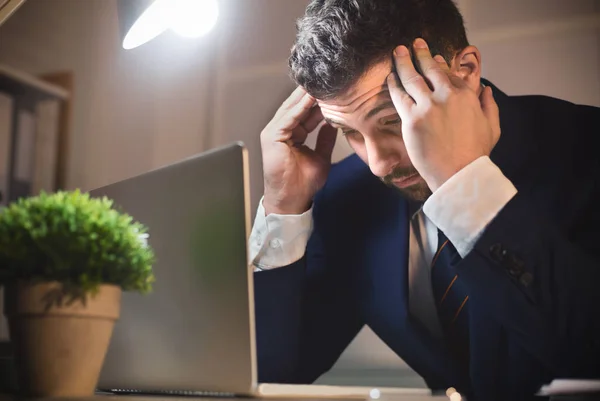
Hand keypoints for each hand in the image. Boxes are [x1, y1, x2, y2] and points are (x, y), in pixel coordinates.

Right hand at [260, 86, 336, 214]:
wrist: (292, 199)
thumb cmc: (303, 183)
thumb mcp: (321, 156)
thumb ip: (325, 139)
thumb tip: (334, 124)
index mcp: (292, 134)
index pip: (305, 112)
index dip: (319, 102)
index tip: (334, 91)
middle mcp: (281, 130)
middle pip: (297, 106)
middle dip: (312, 94)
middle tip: (328, 80)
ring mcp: (274, 132)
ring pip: (292, 108)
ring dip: (307, 96)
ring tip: (321, 83)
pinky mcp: (272, 136)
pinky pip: (288, 117)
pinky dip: (300, 107)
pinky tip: (312, 98)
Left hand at [386, 38, 500, 191]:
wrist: (459, 174)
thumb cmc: (475, 155)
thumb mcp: (492, 127)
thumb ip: (489, 105)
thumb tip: (486, 89)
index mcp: (467, 95)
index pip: (451, 73)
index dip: (440, 63)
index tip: (434, 56)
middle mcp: (447, 96)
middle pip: (431, 68)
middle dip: (421, 53)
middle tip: (415, 44)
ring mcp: (428, 106)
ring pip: (412, 77)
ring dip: (404, 61)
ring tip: (398, 51)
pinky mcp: (413, 119)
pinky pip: (399, 96)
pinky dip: (394, 83)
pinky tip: (390, 76)